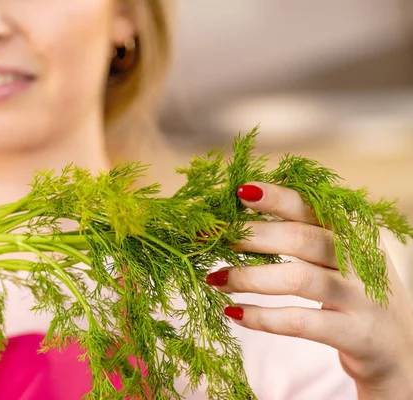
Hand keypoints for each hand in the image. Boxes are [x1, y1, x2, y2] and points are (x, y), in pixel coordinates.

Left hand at [207, 183, 412, 399]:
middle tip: (213, 238)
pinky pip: (299, 322)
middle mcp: (361, 260)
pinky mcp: (355, 334)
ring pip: (298, 279)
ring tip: (215, 279)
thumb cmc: (353, 293)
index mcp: (354, 233)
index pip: (312, 207)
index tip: (240, 191)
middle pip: (301, 238)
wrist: (398, 349)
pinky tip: (233, 313)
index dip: (276, 197)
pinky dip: (261, 317)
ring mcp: (362, 298)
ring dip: (249, 277)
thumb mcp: (339, 258)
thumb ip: (302, 236)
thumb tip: (240, 218)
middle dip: (252, 236)